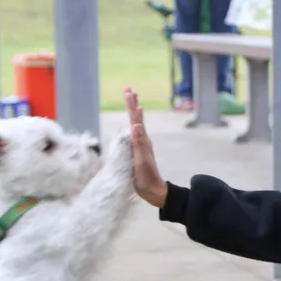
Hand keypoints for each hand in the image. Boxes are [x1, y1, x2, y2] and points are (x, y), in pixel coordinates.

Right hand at [124, 87, 167, 207]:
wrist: (152, 190)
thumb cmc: (146, 177)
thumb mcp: (141, 160)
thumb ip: (138, 143)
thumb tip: (136, 125)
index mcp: (141, 140)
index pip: (135, 119)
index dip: (131, 105)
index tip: (128, 91)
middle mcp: (142, 140)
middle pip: (136, 118)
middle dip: (132, 104)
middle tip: (129, 89)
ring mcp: (140, 145)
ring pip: (136, 124)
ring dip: (133, 111)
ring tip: (133, 101)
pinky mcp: (137, 151)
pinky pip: (135, 134)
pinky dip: (134, 125)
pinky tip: (133, 125)